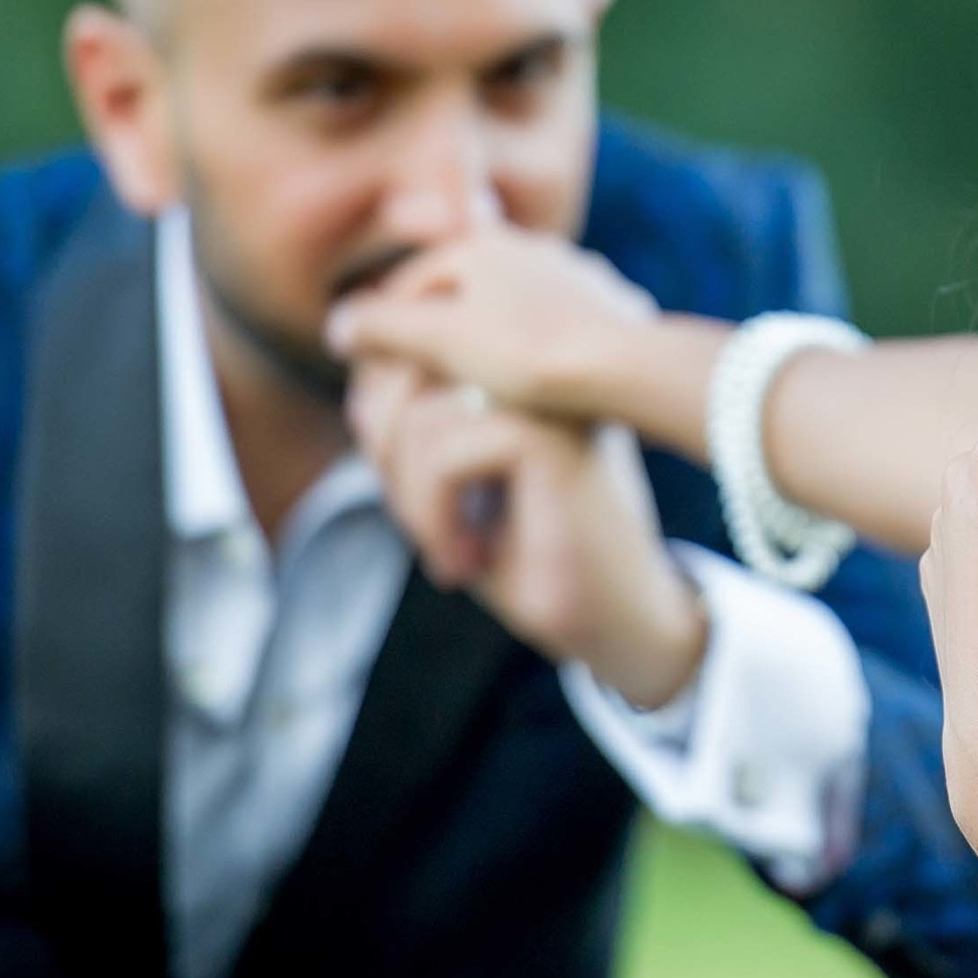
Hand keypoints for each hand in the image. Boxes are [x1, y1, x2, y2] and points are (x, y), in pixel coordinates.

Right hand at [326, 225, 659, 420]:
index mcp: (484, 247)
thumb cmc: (529, 356)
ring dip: (487, 338)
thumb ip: (386, 329)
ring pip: (512, 306)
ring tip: (474, 389)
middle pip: (462, 292)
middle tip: (419, 382)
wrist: (628, 367)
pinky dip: (535, 349)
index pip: (412, 284)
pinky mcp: (611, 304)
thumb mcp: (444, 344)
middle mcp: (530, 246)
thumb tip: (336, 324)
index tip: (373, 372)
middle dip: (436, 331)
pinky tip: (535, 388)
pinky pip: (557, 325)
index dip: (385, 328)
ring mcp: (575, 272)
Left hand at [348, 359, 705, 709]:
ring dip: (408, 500)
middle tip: (418, 524)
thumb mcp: (453, 490)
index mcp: (522, 375)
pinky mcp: (549, 438)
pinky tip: (464, 563)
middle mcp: (537, 375)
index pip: (414, 353)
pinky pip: (444, 453)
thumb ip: (411, 430)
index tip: (412, 499)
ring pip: (418, 416)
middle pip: (407, 367)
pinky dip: (432, 517)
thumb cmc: (538, 563)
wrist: (619, 625)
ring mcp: (548, 401)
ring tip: (446, 551)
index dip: (381, 420)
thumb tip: (358, 377)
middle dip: (385, 454)